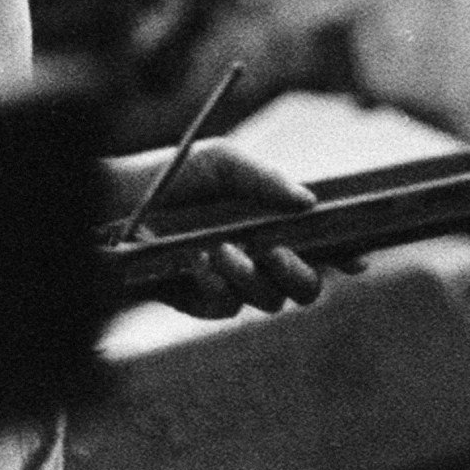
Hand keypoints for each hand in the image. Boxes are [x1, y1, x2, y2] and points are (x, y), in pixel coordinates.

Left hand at [105, 139, 325, 316]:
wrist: (112, 204)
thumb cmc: (169, 177)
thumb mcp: (221, 162)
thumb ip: (266, 179)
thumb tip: (309, 202)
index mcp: (272, 224)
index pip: (321, 245)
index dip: (345, 254)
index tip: (357, 258)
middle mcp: (259, 258)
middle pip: (306, 288)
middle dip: (301, 274)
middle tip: (277, 253)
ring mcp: (232, 284)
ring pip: (269, 300)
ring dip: (249, 275)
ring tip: (220, 249)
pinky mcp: (201, 302)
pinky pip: (226, 308)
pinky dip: (215, 286)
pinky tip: (197, 263)